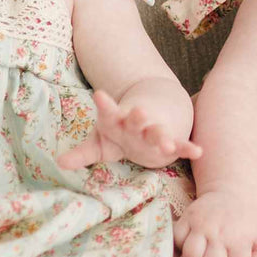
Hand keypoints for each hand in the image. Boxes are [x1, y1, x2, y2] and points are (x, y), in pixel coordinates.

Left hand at [57, 89, 202, 169]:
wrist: (152, 116)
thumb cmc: (121, 134)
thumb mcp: (101, 143)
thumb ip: (82, 153)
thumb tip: (58, 163)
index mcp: (117, 120)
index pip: (108, 110)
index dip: (104, 103)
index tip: (98, 94)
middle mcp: (137, 123)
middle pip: (136, 120)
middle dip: (137, 117)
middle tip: (137, 112)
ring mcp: (154, 130)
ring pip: (158, 132)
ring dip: (162, 135)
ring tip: (166, 142)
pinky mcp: (170, 141)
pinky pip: (181, 144)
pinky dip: (189, 148)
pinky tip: (198, 152)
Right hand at [174, 189, 256, 256]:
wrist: (233, 190)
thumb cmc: (249, 218)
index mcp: (241, 238)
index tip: (238, 251)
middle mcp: (219, 232)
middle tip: (219, 252)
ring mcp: (201, 224)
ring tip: (204, 250)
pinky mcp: (187, 217)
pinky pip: (177, 240)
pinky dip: (183, 244)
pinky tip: (194, 239)